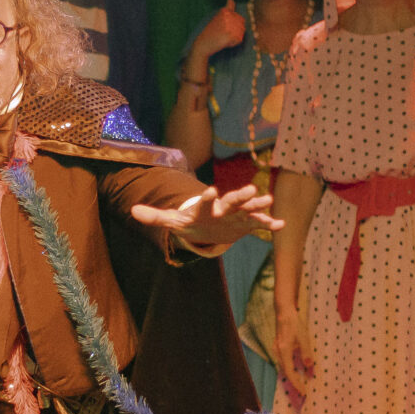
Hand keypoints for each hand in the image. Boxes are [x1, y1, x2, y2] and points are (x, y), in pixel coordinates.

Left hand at [130, 182, 280, 248]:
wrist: (207, 224)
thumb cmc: (190, 220)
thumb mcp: (172, 220)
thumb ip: (155, 216)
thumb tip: (132, 211)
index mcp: (206, 207)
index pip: (206, 201)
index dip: (207, 197)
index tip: (211, 190)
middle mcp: (224, 207)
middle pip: (232, 200)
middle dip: (240, 196)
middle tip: (250, 189)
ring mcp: (237, 214)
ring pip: (248, 208)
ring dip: (258, 205)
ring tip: (268, 201)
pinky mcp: (246, 224)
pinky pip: (259, 224)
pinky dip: (270, 225)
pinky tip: (282, 225)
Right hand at [192, 0, 247, 60]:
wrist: (203, 44)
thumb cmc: (210, 31)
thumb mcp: (218, 16)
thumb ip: (227, 8)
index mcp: (225, 11)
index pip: (238, 17)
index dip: (233, 23)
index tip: (223, 27)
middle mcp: (229, 16)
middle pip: (242, 23)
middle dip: (236, 29)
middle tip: (223, 33)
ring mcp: (232, 26)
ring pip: (242, 31)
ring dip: (235, 36)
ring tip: (223, 37)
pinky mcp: (233, 36)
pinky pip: (239, 40)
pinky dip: (233, 43)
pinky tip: (224, 42)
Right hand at [274, 306, 317, 404]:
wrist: (284, 312)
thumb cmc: (294, 324)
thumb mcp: (304, 338)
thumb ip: (306, 353)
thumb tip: (309, 367)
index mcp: (284, 351)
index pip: (290, 372)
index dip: (297, 383)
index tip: (303, 391)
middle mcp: (278, 352)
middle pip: (285, 372)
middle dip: (294, 383)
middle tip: (302, 392)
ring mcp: (276, 350)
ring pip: (284, 368)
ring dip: (291, 377)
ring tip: (300, 384)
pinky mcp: (278, 348)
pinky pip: (284, 362)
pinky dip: (289, 369)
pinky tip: (295, 372)